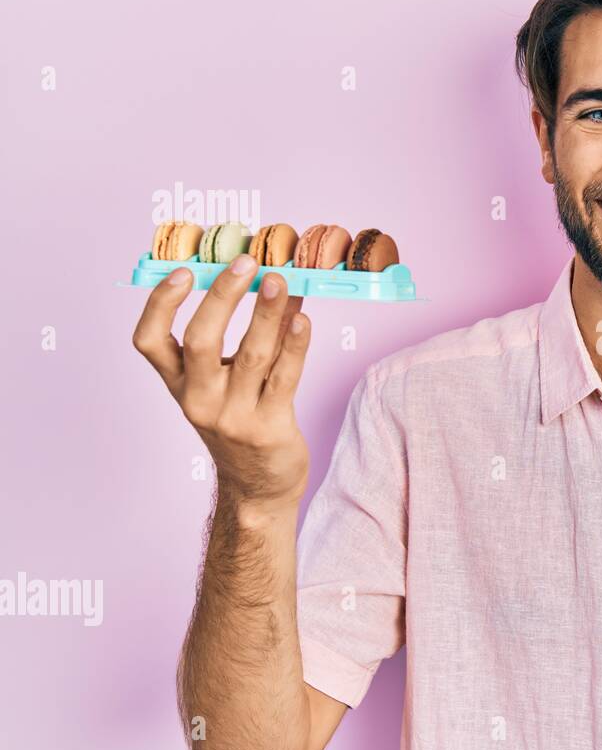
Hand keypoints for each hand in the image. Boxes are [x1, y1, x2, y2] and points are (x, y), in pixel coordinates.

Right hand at [132, 254, 312, 511]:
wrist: (258, 486)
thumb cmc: (240, 421)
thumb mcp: (225, 382)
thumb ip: (244, 336)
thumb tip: (272, 280)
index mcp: (178, 384)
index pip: (149, 341)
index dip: (160, 304)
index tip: (183, 270)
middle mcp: (199, 399)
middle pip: (201, 340)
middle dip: (223, 296)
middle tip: (246, 263)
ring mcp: (233, 415)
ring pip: (251, 355)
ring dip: (267, 313)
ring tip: (282, 281)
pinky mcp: (269, 427)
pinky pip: (285, 378)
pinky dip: (295, 345)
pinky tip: (303, 319)